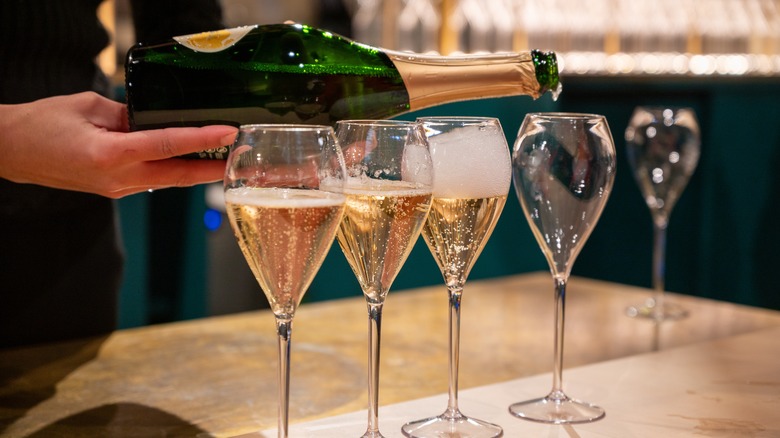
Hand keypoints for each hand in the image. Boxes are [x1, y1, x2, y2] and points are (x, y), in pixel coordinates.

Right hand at [0, 92, 237, 197]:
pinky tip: (192, 162)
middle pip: (178, 176)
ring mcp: (118, 190)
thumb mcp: (88, 106)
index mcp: (110, 154)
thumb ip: (129, 114)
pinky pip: (154, 181)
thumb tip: (159, 119)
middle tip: (243, 157)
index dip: (203, 139)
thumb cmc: (42, 125)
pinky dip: (176, 171)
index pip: (168, 145)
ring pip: (168, 182)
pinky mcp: (115, 191)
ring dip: (198, 172)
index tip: (230, 133)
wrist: (11, 151)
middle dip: (214, 168)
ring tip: (226, 157)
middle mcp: (118, 179)